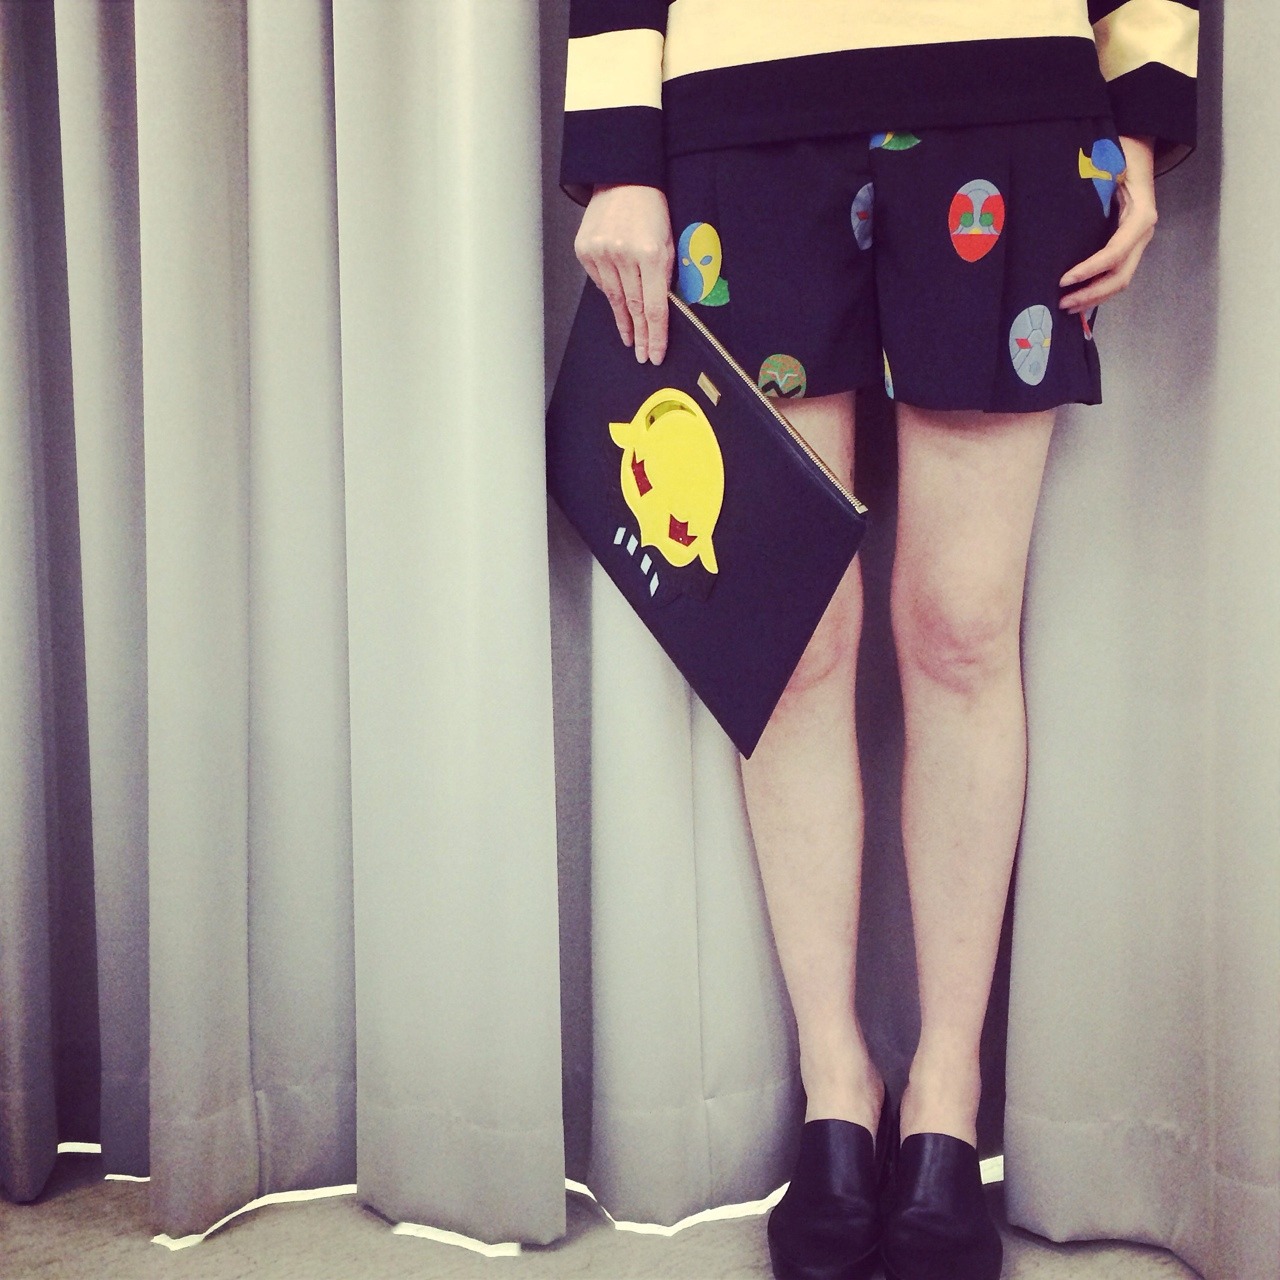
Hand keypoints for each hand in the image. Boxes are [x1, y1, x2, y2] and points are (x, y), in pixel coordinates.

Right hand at [574, 183, 673, 363]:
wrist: (623, 178)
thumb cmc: (652, 209)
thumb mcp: (669, 242)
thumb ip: (665, 276)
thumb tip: (659, 312)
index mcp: (651, 253)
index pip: (654, 307)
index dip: (656, 335)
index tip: (656, 354)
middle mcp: (624, 255)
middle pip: (634, 308)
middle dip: (641, 336)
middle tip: (644, 355)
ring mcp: (601, 253)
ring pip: (615, 299)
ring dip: (625, 321)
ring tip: (631, 339)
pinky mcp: (585, 250)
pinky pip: (600, 282)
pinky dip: (611, 293)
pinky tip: (618, 302)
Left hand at [1059, 135, 1157, 312]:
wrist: (1138, 148)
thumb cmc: (1121, 153)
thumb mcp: (1108, 164)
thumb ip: (1093, 186)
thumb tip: (1064, 205)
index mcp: (1140, 216)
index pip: (1114, 253)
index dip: (1090, 270)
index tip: (1064, 280)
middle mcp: (1143, 233)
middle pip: (1120, 276)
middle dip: (1091, 294)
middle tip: (1062, 303)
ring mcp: (1139, 241)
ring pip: (1121, 279)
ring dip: (1094, 296)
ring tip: (1067, 306)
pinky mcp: (1131, 244)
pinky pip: (1117, 272)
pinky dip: (1098, 287)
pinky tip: (1079, 295)